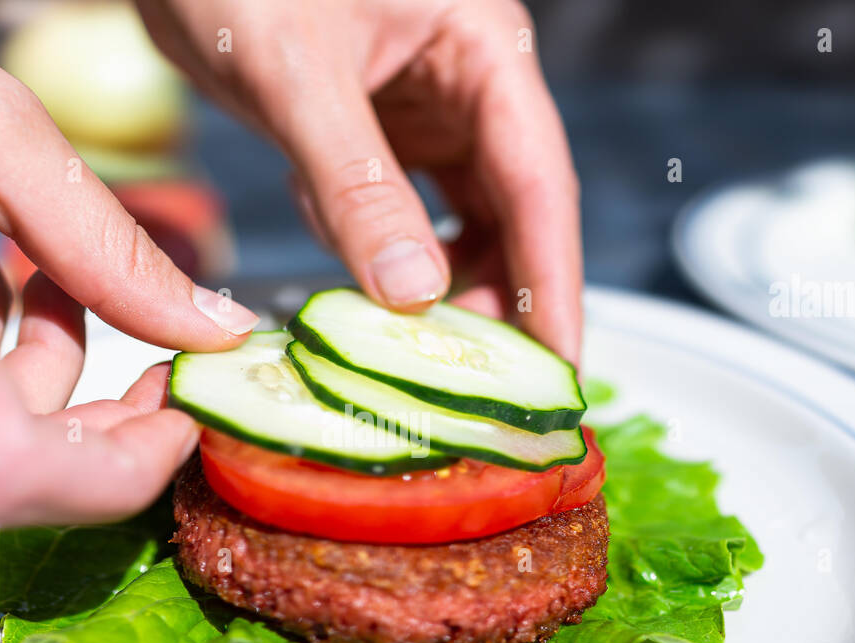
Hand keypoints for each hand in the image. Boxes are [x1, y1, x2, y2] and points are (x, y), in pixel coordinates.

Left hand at [139, 0, 583, 361]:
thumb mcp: (296, 74)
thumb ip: (356, 182)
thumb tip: (414, 295)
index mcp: (480, 49)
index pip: (539, 184)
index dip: (553, 285)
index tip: (558, 371)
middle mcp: (464, 85)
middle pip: (510, 215)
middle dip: (496, 299)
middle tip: (473, 380)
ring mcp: (419, 111)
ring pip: (455, 223)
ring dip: (435, 287)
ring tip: (409, 344)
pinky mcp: (372, 134)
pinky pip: (395, 215)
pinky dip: (377, 255)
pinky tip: (350, 268)